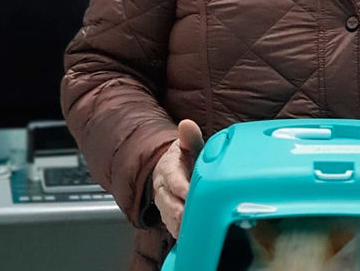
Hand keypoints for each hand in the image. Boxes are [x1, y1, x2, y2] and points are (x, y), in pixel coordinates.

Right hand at [152, 119, 203, 238]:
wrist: (168, 170)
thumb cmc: (182, 158)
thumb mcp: (186, 145)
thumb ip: (189, 137)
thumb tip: (187, 124)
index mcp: (167, 169)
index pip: (172, 179)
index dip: (181, 187)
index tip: (189, 192)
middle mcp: (162, 189)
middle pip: (169, 203)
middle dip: (181, 211)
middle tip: (195, 215)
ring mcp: (164, 204)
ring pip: (169, 218)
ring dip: (182, 224)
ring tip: (196, 227)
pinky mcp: (168, 216)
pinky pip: (172, 228)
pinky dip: (181, 232)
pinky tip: (193, 235)